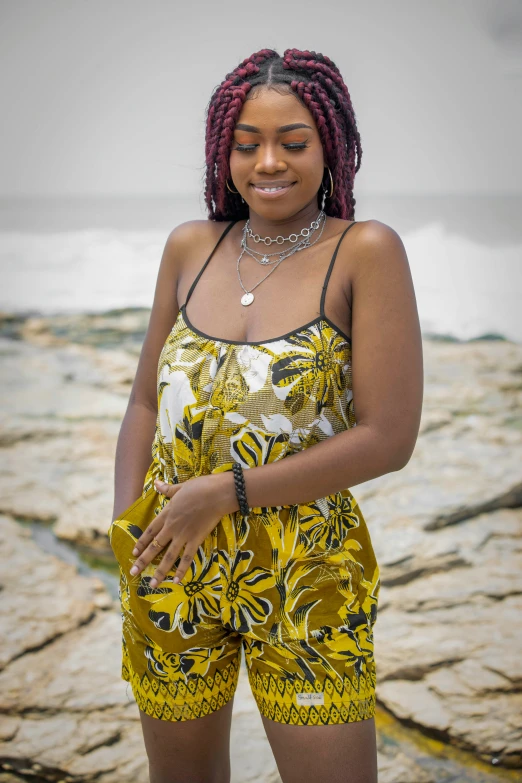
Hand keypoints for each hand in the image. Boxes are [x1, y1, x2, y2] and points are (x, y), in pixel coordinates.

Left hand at [129, 473, 236, 587]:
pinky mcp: (196, 540)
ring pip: (168, 557)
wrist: (217, 494)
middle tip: (133, 572)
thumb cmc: (199, 487)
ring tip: (152, 584)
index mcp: (167, 514)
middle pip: (154, 547)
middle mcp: (172, 527)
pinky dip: (181, 570)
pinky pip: (187, 558)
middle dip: (143, 561)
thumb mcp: (180, 487)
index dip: (141, 542)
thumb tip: (156, 483)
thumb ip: (167, 489)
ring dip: (159, 571)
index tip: (134, 552)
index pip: (150, 531)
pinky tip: (177, 581)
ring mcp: (183, 535)